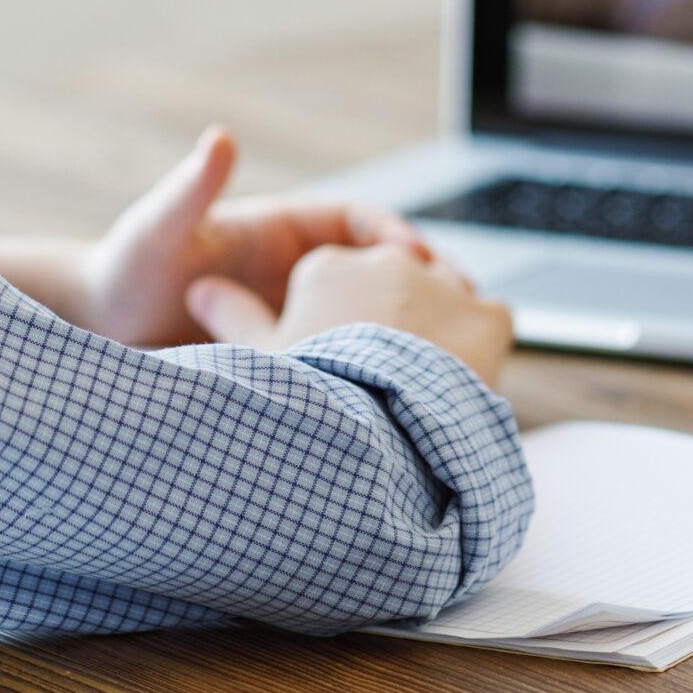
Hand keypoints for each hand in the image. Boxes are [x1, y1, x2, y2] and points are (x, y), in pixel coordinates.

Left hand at [78, 127, 430, 348]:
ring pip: (369, 322)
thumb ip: (190, 191)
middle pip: (379, 272)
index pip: (359, 222)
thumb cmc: (125, 272)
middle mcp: (296, 272)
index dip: (395, 236)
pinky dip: (374, 379)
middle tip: (462, 313)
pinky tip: (394, 407)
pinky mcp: (290, 360)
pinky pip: (344, 366)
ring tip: (444, 365)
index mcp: (281, 231)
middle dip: (422, 288)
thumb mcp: (159, 230)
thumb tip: (219, 140)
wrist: (99, 335)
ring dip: (406, 337)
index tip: (420, 260)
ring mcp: (296, 316)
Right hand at [187, 240, 516, 390]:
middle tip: (382, 373)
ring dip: (439, 324)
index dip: (339, 319)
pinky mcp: (487, 314)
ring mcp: (441, 283)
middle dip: (392, 318)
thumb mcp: (263, 355)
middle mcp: (387, 261)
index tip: (341, 357)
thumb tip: (199, 291)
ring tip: (425, 374)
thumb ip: (232, 315)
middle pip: (394, 282)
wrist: (379, 431)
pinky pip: (492, 317)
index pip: (337, 280)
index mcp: (329, 264)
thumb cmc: (315, 394)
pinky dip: (482, 342)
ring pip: (446, 293)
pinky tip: (465, 371)